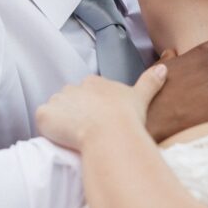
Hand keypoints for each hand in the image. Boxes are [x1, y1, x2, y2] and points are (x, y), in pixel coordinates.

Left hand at [36, 65, 168, 151]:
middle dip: (75, 114)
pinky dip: (48, 129)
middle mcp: (73, 87)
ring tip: (75, 138)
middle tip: (87, 132)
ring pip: (55, 110)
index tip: (98, 121)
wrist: (109, 133)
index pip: (87, 92)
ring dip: (61, 122)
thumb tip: (164, 68)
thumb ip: (150, 81)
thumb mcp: (141, 97)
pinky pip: (43, 121)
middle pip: (69, 100)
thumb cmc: (127, 118)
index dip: (91, 108)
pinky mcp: (44, 115)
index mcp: (94, 83)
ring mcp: (57, 100)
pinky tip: (61, 139)